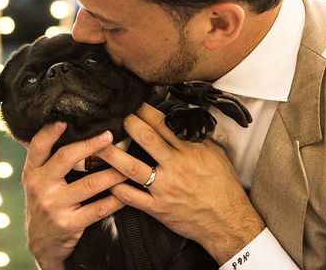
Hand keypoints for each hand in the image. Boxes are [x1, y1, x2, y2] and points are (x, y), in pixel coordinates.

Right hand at [21, 122, 127, 268]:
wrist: (42, 244)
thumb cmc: (43, 202)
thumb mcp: (35, 179)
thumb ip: (42, 155)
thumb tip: (52, 122)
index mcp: (32, 172)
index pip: (38, 146)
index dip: (50, 132)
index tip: (65, 119)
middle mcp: (40, 187)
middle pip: (65, 158)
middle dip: (90, 145)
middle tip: (109, 135)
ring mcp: (55, 206)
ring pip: (89, 184)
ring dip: (112, 172)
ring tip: (127, 163)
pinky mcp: (69, 224)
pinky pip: (98, 209)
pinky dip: (115, 199)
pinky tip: (126, 191)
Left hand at [95, 103, 264, 264]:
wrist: (228, 223)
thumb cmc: (223, 188)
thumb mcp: (216, 156)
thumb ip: (197, 139)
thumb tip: (183, 121)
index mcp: (189, 152)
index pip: (163, 125)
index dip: (145, 111)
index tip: (134, 103)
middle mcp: (175, 167)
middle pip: (146, 139)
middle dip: (128, 124)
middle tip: (113, 115)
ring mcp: (164, 189)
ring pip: (132, 168)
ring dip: (112, 154)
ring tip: (97, 144)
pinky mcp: (158, 208)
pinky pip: (132, 198)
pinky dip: (116, 188)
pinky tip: (104, 179)